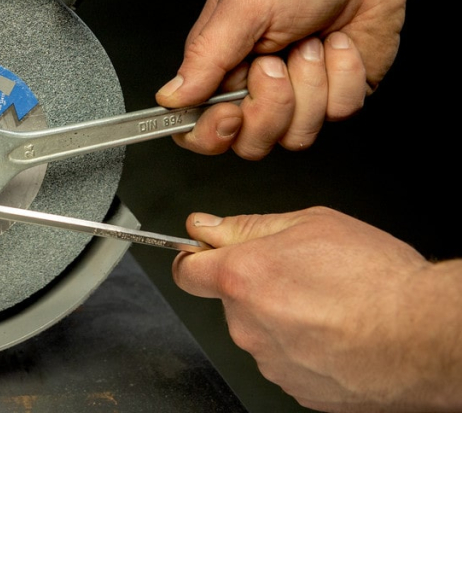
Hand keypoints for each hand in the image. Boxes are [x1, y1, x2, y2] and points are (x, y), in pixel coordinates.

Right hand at [155, 0, 407, 158]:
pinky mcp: (336, 97)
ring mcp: (297, 98)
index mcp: (218, 69)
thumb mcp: (241, 6)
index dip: (211, 133)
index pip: (196, 128)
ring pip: (296, 134)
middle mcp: (254, 90)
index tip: (230, 113)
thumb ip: (205, 56)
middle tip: (274, 61)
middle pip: (250, 142)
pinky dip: (343, 73)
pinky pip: (338, 112)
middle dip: (270, 104)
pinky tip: (338, 44)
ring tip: (310, 42)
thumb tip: (170, 96)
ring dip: (310, 82)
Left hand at [173, 207, 461, 410]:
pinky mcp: (296, 391)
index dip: (196, 259)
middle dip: (254, 286)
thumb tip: (207, 227)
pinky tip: (336, 334)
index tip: (206, 255)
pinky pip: (285, 361)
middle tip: (300, 275)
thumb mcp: (311, 223)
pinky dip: (303, 349)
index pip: (186, 271)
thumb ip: (247, 226)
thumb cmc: (379, 279)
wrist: (427, 335)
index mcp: (242, 278)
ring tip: (329, 306)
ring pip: (260, 332)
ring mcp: (271, 363)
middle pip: (231, 301)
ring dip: (281, 319)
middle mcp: (247, 325)